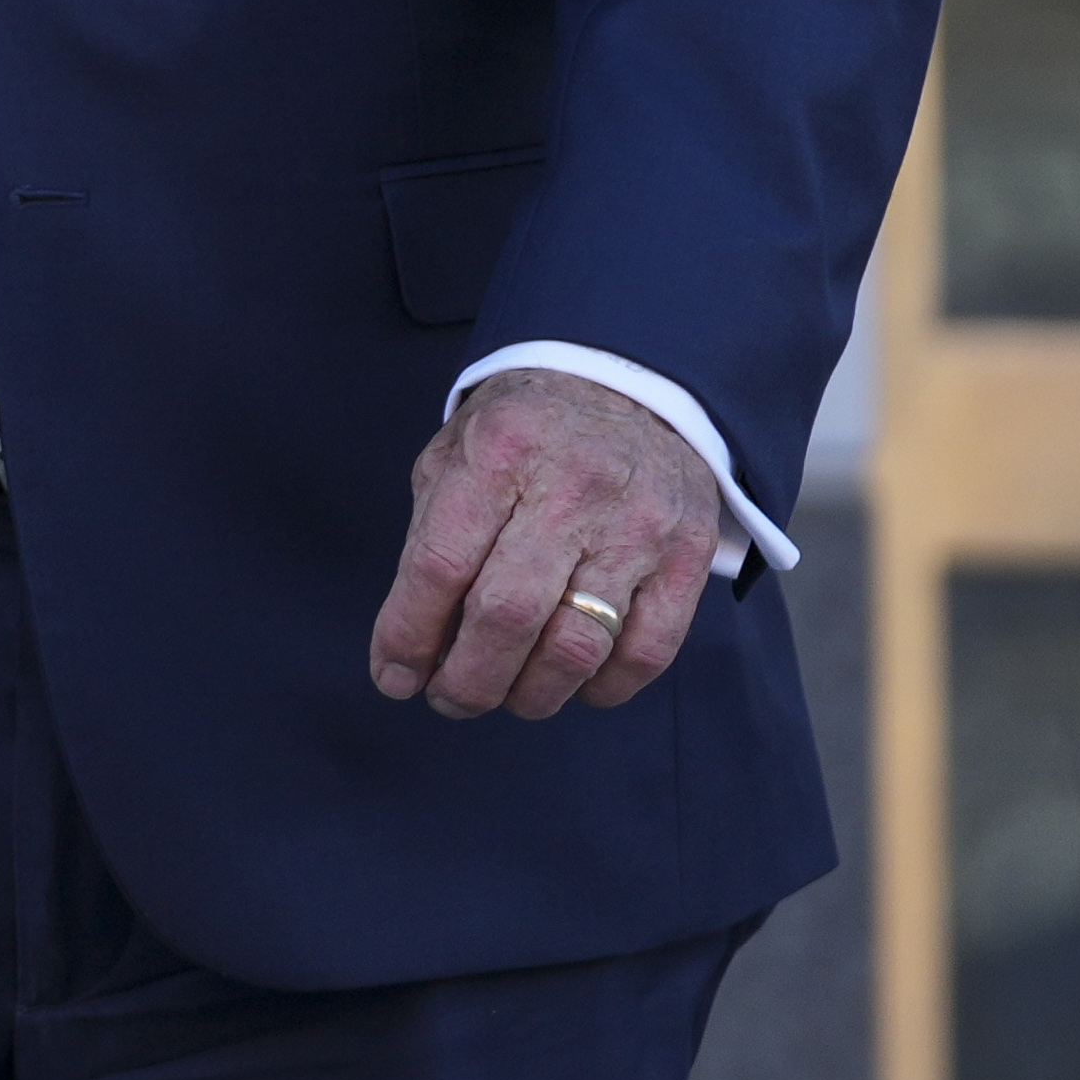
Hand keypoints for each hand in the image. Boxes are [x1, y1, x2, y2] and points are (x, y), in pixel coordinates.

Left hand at [371, 365, 728, 721]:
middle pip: (508, 615)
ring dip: (530, 694)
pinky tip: (572, 685)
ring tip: (505, 694)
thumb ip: (431, 541)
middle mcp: (572, 486)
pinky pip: (645, 652)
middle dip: (467, 680)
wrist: (628, 380)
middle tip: (448, 699)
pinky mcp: (686, 556)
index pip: (441, 563)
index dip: (409, 635)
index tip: (393, 677)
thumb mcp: (457, 454)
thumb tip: (412, 648)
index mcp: (499, 451)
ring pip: (577, 646)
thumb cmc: (524, 433)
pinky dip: (601, 689)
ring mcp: (638, 524)